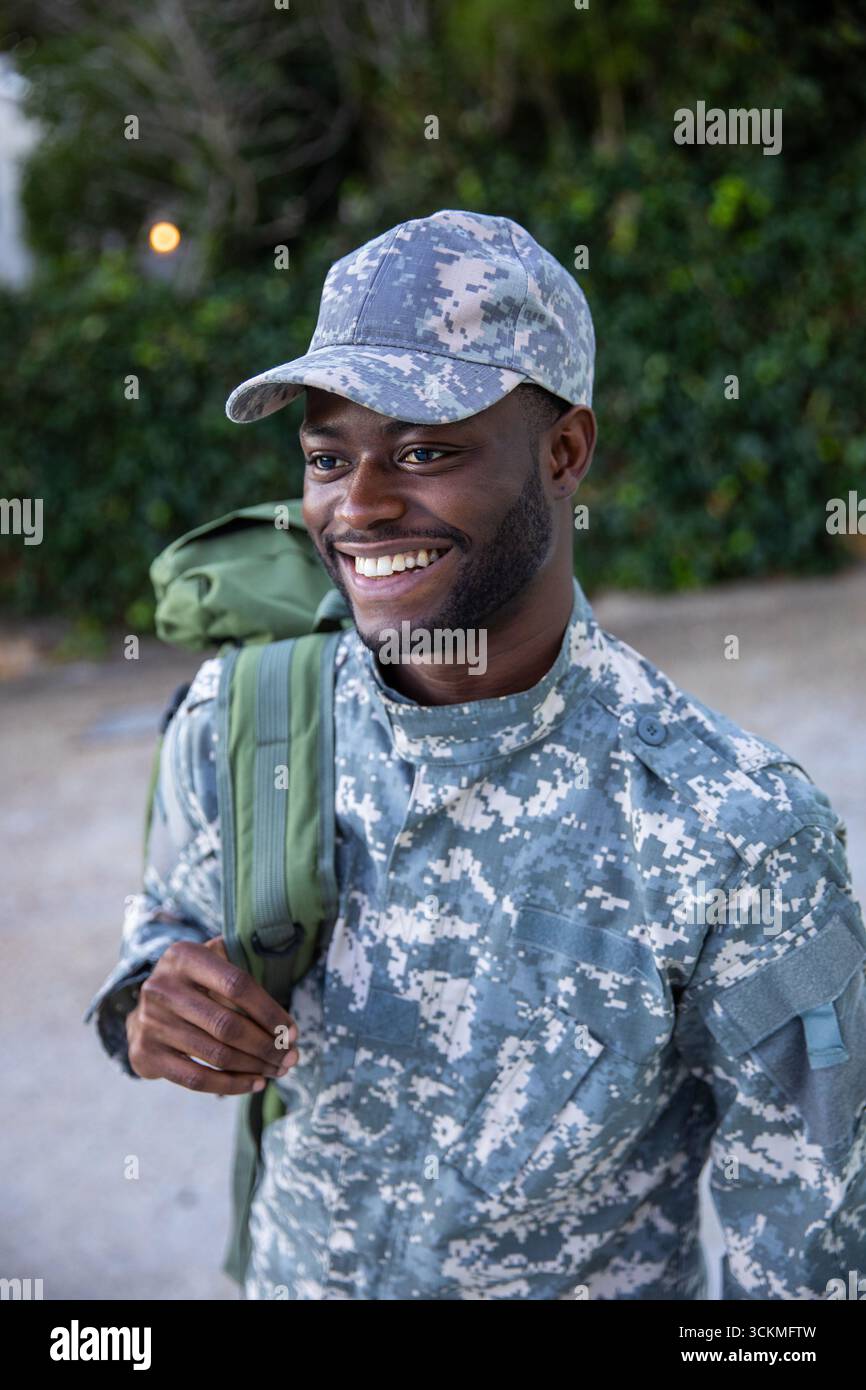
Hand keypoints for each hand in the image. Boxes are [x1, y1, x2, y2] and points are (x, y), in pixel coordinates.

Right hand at [126, 936, 298, 1093]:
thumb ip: (244, 970)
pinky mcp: (146, 1054)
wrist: (145, 1012)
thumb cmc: (195, 985)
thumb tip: (287, 1021)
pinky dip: (231, 1085)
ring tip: (277, 1070)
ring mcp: (151, 1022)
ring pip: (216, 1054)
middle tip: (290, 1057)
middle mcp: (162, 987)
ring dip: (254, 1067)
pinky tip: (255, 1083)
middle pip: (227, 1025)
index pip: (237, 985)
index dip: (270, 1011)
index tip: (292, 1032)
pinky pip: (196, 1079)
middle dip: (266, 1046)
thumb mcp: (212, 961)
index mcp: (184, 957)